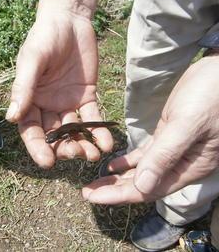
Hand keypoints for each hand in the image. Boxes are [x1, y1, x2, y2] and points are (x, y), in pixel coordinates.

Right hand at [6, 9, 114, 167]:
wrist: (69, 19)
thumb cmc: (44, 37)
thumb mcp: (32, 60)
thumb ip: (23, 88)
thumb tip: (11, 118)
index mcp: (29, 100)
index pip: (30, 129)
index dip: (37, 147)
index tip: (47, 162)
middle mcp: (46, 105)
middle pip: (53, 134)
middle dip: (63, 148)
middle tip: (75, 154)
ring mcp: (67, 103)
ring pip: (73, 130)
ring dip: (82, 144)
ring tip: (92, 155)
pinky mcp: (87, 96)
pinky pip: (92, 117)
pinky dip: (99, 131)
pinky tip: (106, 143)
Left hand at [82, 52, 218, 203]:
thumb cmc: (210, 96)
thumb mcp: (186, 124)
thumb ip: (165, 155)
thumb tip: (142, 186)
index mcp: (188, 167)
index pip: (148, 190)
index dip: (118, 195)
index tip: (92, 197)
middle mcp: (180, 164)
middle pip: (142, 184)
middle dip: (114, 189)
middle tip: (86, 192)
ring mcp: (173, 151)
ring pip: (142, 171)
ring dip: (118, 178)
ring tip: (94, 182)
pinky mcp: (167, 136)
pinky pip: (145, 155)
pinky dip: (128, 161)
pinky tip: (112, 165)